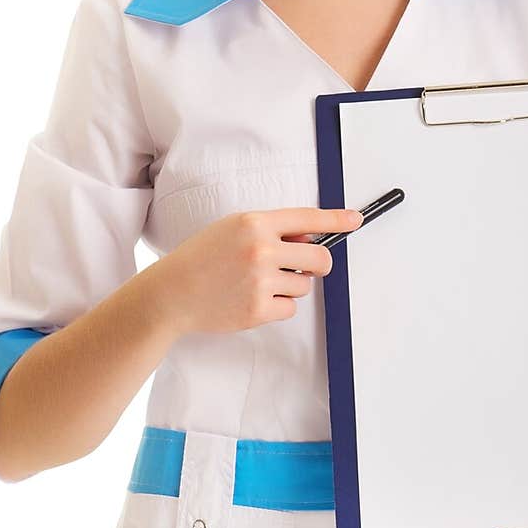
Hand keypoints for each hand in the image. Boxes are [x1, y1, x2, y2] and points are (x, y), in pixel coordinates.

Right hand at [156, 205, 363, 335]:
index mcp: (254, 223)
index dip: (337, 219)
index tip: (356, 219)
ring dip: (290, 286)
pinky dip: (277, 306)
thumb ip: (270, 231)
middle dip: (318, 264)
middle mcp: (261, 249)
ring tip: (257, 283)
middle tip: (305, 267)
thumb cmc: (201, 258)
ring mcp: (261, 280)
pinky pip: (290, 308)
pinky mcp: (259, 309)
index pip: (307, 218)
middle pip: (319, 258)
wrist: (171, 293)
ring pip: (304, 285)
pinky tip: (251, 300)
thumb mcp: (232, 229)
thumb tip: (309, 240)